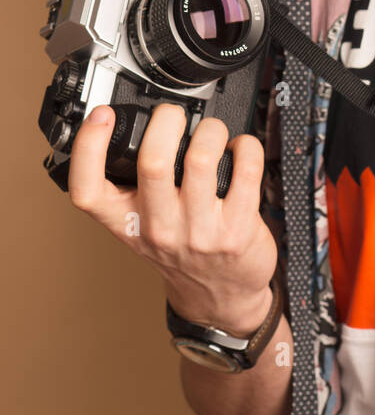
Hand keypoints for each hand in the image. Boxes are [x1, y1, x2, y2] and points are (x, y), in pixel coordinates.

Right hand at [67, 101, 277, 333]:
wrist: (220, 298)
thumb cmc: (181, 252)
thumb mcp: (142, 228)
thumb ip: (132, 189)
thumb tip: (134, 128)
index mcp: (126, 223)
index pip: (89, 189)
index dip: (88, 147)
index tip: (102, 116)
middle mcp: (159, 228)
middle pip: (152, 161)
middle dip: (166, 121)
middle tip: (176, 117)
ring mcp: (199, 232)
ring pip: (201, 159)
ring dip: (211, 131)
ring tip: (213, 133)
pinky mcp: (238, 230)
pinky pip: (246, 170)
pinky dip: (246, 147)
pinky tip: (241, 150)